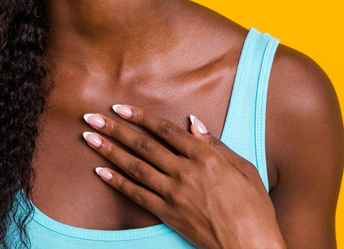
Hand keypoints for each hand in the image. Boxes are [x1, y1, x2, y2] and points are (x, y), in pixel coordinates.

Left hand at [82, 105, 285, 248]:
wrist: (251, 246)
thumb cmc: (255, 208)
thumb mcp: (244, 168)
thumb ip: (216, 144)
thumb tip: (193, 123)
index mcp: (205, 157)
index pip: (165, 130)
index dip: (141, 117)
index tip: (120, 108)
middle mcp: (186, 172)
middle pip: (143, 145)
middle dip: (115, 128)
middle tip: (91, 117)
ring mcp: (174, 194)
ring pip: (134, 167)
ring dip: (109, 150)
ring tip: (88, 137)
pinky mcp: (168, 214)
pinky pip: (136, 195)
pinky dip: (116, 182)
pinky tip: (100, 171)